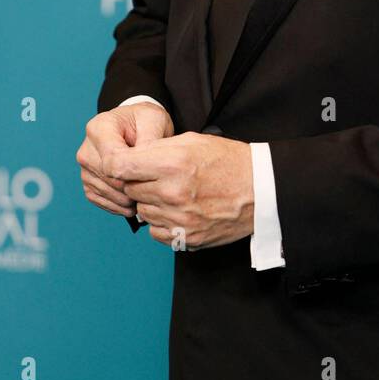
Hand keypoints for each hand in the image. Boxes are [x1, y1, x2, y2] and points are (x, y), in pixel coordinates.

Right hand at [77, 101, 173, 217]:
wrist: (135, 126)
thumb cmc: (144, 120)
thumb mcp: (153, 119)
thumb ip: (149, 140)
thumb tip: (145, 165)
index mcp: (99, 128)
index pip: (112, 161)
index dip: (133, 172)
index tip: (150, 171)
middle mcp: (86, 149)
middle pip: (110, 179)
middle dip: (134, 186)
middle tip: (154, 183)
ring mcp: (85, 169)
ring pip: (108, 193)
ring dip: (130, 198)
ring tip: (148, 188)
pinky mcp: (88, 184)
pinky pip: (103, 202)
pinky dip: (121, 205)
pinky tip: (136, 197)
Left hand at [101, 132, 253, 249]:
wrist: (261, 189)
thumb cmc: (228, 161)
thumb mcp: (192, 141)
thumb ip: (157, 149)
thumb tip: (129, 158)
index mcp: (172, 164)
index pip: (119, 166)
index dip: (117, 163)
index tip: (123, 163)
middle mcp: (172, 193)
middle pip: (129, 189)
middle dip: (138, 181)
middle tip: (158, 175)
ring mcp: (179, 218)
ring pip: (142, 210)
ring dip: (150, 202)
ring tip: (172, 191)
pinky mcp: (187, 237)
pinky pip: (155, 231)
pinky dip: (161, 221)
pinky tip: (178, 209)